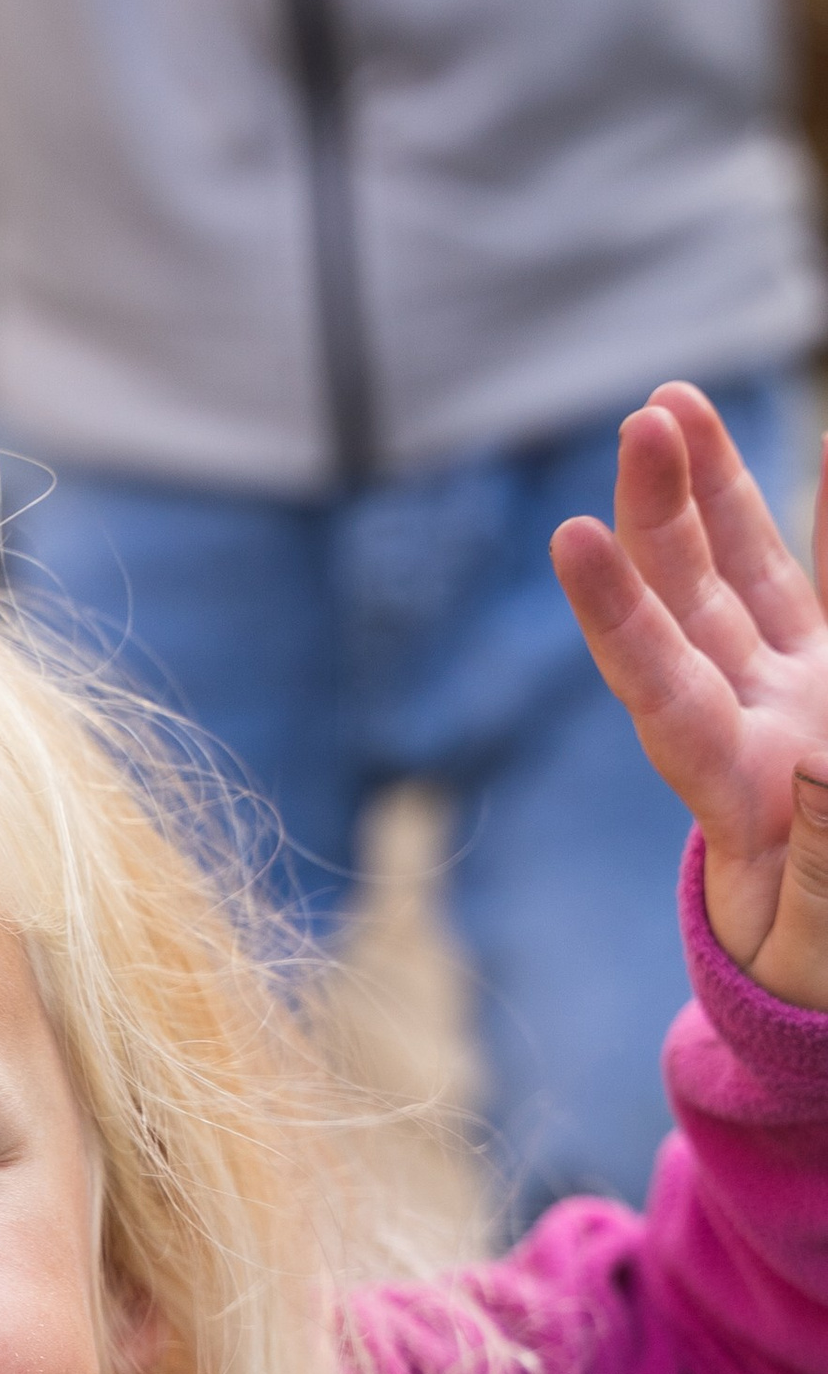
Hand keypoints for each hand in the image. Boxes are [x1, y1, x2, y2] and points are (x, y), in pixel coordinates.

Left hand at [553, 383, 827, 1010]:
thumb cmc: (812, 967)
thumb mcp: (816, 938)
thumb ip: (821, 866)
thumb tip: (815, 776)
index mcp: (732, 799)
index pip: (663, 692)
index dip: (618, 616)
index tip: (572, 539)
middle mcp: (749, 731)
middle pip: (688, 609)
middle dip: (661, 515)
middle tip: (641, 421)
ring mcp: (794, 700)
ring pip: (741, 580)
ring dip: (709, 495)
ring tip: (672, 405)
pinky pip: (826, 591)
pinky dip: (823, 521)